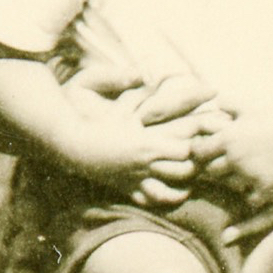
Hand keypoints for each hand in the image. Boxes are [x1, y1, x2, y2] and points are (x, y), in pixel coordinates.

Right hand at [64, 94, 198, 206]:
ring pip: (169, 192)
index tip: (200, 136)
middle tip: (204, 157)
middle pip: (183, 172)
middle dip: (196, 166)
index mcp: (145, 142)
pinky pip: (149, 201)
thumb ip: (132, 86)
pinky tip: (173, 192)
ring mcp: (135, 179)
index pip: (184, 149)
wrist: (68, 145)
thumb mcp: (116, 103)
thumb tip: (147, 71)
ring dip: (184, 186)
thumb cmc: (90, 120)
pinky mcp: (125, 188)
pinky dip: (164, 200)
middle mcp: (144, 164)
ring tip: (194, 178)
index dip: (195, 144)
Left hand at [196, 104, 272, 205]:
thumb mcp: (253, 108)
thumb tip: (219, 101)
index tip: (209, 152)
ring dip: (233, 182)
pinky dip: (254, 196)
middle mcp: (234, 155)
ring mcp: (249, 172)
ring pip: (230, 185)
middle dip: (214, 169)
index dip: (201, 153)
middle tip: (222, 167)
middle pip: (210, 171)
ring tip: (241, 178)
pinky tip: (259, 189)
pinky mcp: (265, 184)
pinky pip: (251, 198)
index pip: (198, 151)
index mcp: (228, 136)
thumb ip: (233, 106)